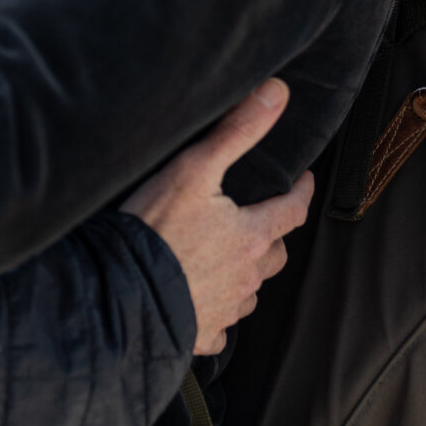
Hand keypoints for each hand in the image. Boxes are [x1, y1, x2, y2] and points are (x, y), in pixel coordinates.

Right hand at [120, 80, 312, 355]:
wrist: (121, 291)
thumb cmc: (156, 228)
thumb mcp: (194, 168)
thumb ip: (238, 131)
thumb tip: (277, 93)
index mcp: (251, 235)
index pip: (292, 210)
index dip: (301, 192)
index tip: (303, 181)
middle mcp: (247, 275)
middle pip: (276, 255)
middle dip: (274, 237)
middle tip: (262, 221)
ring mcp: (226, 307)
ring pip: (251, 291)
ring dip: (247, 274)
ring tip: (232, 260)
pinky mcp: (202, 333)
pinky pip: (222, 325)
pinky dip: (220, 312)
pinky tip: (207, 303)